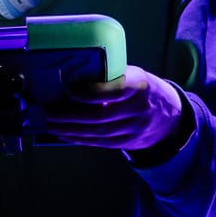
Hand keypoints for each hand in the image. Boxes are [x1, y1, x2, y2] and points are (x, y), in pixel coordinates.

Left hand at [42, 66, 189, 155]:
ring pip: (96, 133)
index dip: (89, 91)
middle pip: (99, 116)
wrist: (168, 116)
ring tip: (48, 121)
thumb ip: (109, 77)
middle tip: (47, 110)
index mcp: (140, 86)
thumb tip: (71, 74)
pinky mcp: (126, 143)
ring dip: (68, 128)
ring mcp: (133, 130)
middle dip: (68, 115)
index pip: (115, 90)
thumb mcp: (133, 75)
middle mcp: (138, 110)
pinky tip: (62, 132)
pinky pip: (97, 142)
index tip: (67, 87)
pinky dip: (76, 137)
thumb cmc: (142, 88)